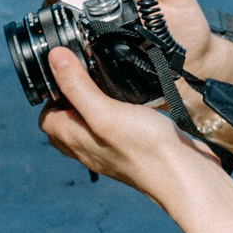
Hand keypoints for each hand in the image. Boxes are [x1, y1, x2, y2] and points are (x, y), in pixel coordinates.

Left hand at [37, 45, 220, 201]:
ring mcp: (112, 148)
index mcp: (75, 140)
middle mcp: (90, 146)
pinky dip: (118, 109)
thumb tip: (54, 58)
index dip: (51, 93)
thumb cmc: (145, 149)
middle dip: (71, 94)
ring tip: (108, 80)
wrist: (185, 175)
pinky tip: (132, 97)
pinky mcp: (133, 144)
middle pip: (67, 119)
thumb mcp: (104, 112)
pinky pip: (116, 124)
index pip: (46, 118)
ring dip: (95, 100)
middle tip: (87, 74)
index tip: (68, 70)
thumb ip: (77, 86)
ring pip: (92, 121)